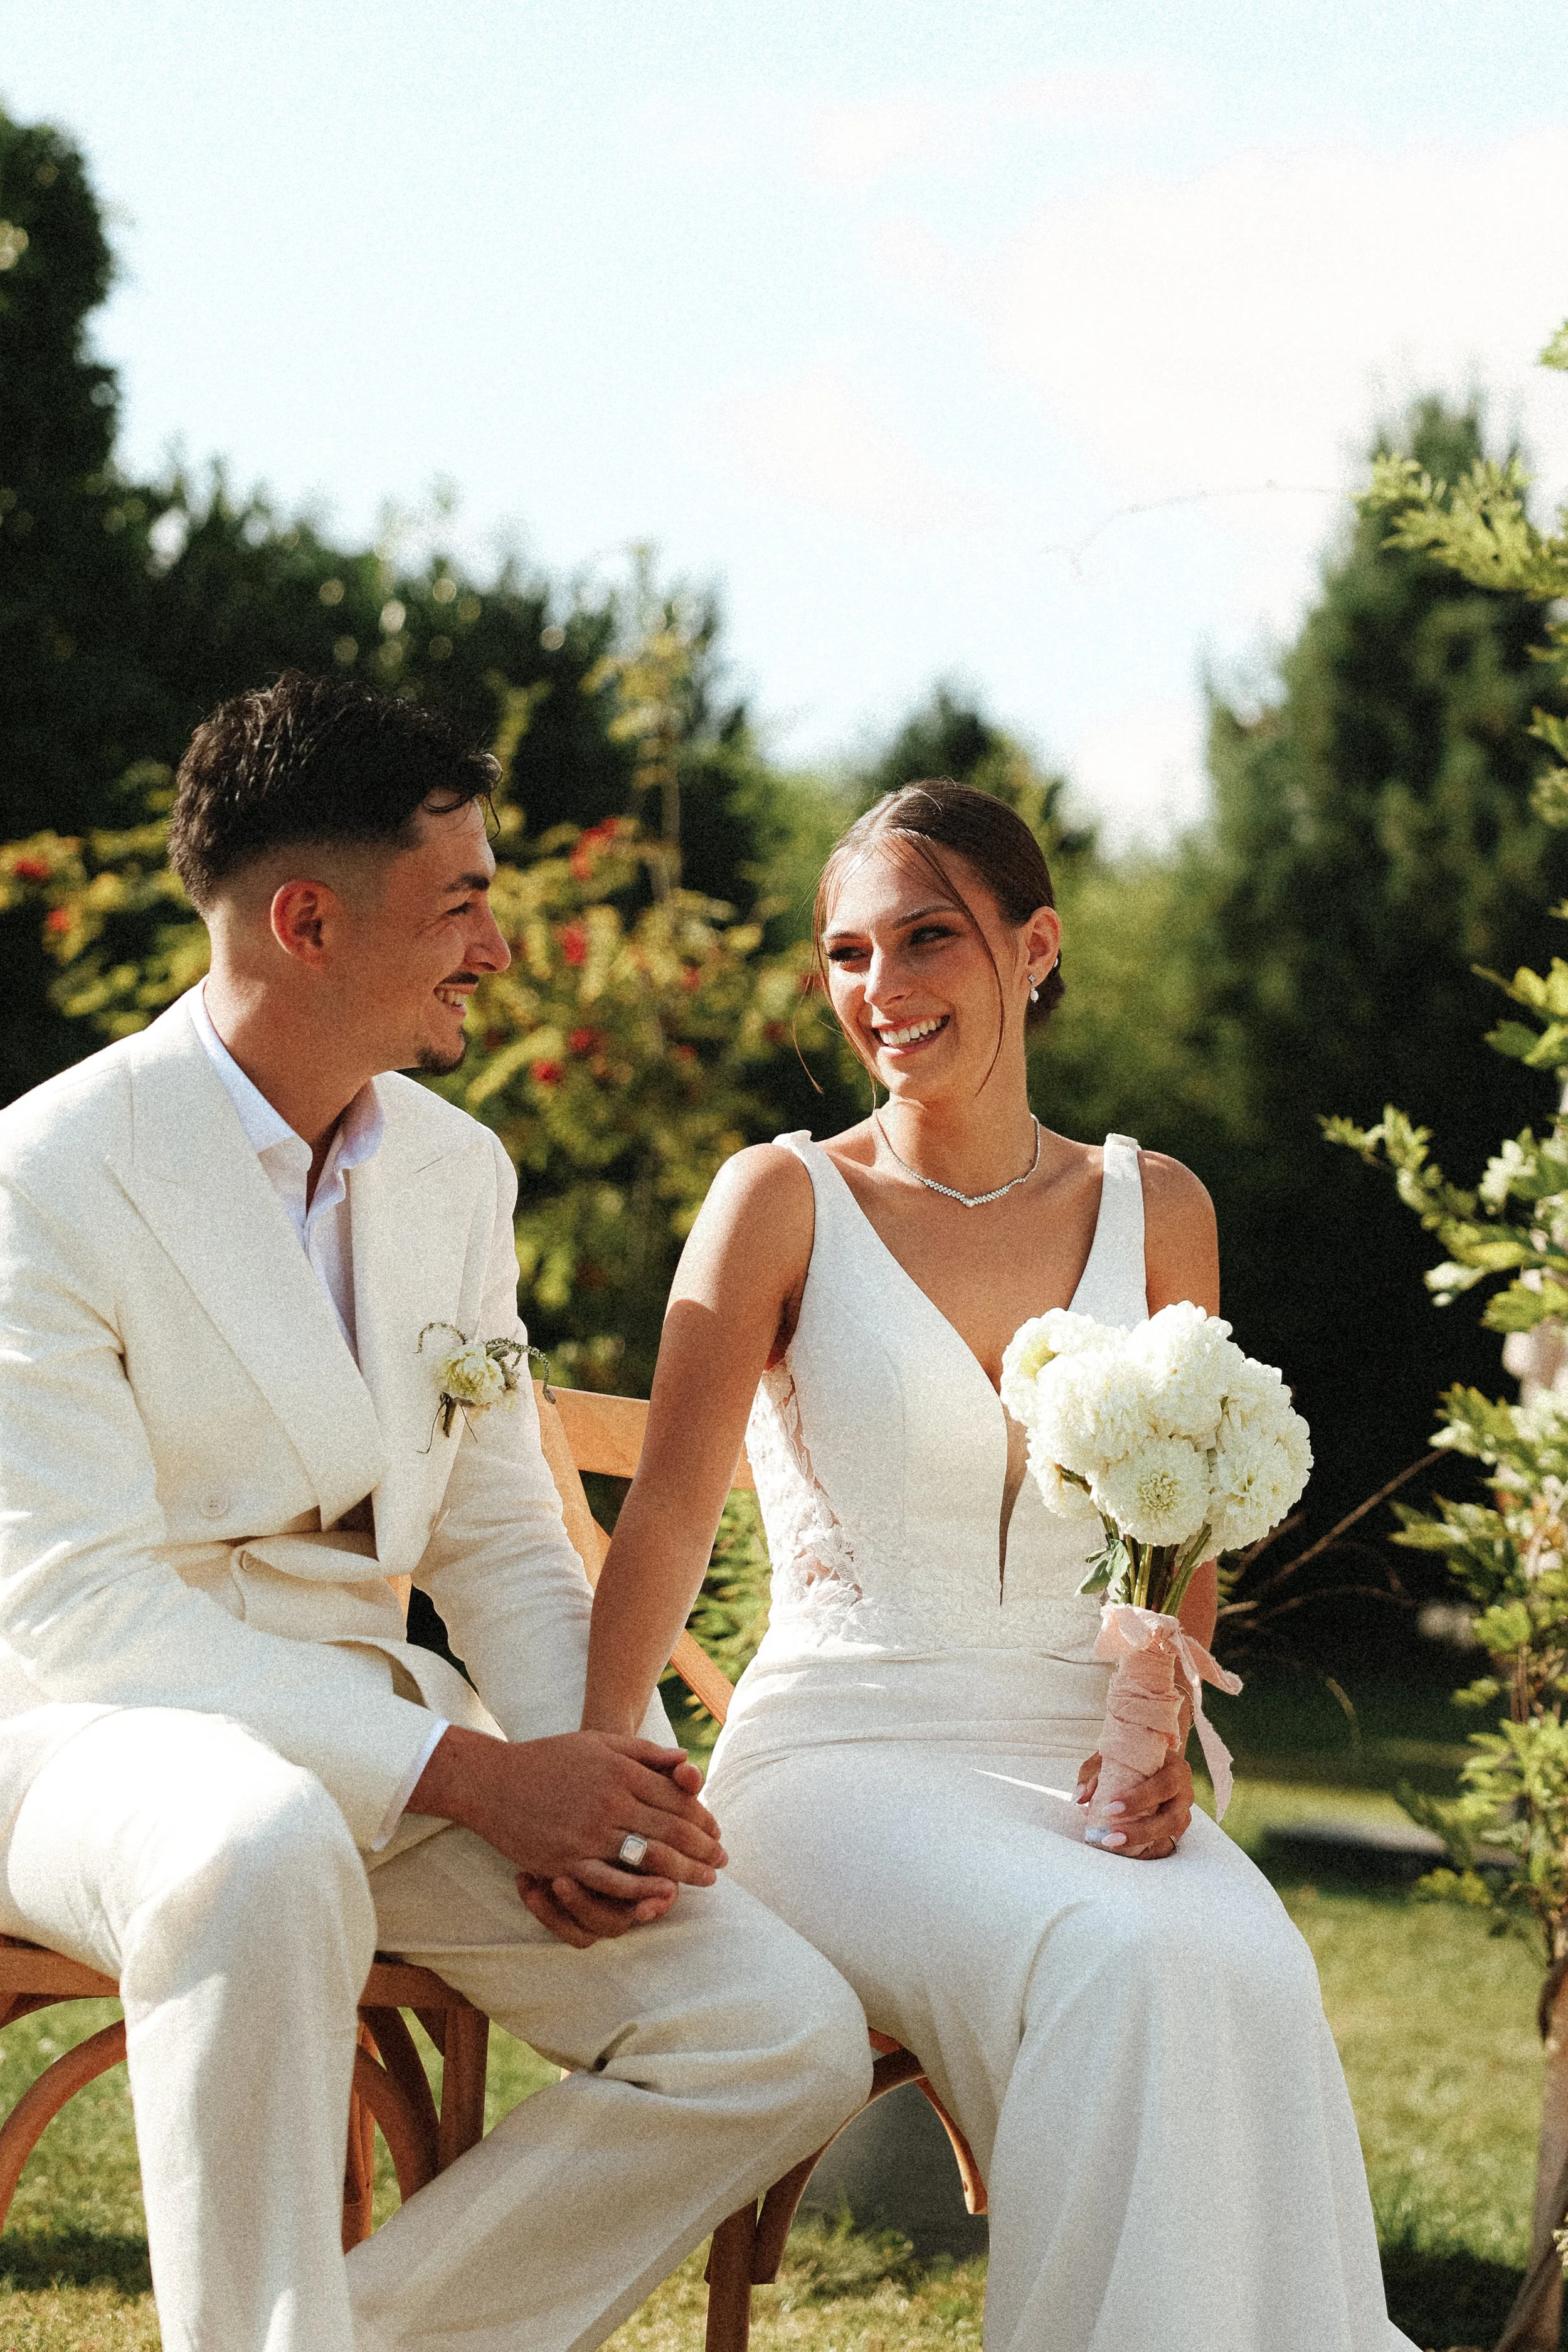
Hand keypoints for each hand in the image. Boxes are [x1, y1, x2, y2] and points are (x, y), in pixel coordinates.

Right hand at [409, 1728, 726, 1945]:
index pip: (677, 1799)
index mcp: (622, 1771)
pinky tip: (662, 1895)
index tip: (718, 1833)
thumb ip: (645, 1752)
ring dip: (684, 1873)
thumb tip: (686, 1761)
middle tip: (723, 1862)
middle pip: (672, 1831)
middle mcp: (610, 1802)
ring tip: (704, 1881)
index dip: (703, 1819)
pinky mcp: (567, 1860)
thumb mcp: (599, 1742)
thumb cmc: (549, 1758)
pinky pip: (613, 1881)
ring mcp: (589, 1833)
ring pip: (650, 1858)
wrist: (492, 1781)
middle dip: (703, 1849)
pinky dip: (642, 1889)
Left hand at [1073, 1750, 1193, 1859]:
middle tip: (1110, 1836)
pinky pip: (1166, 1845)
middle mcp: (1185, 1793)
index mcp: (1176, 1769)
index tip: (1109, 1808)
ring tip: (1114, 1845)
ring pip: (1170, 1836)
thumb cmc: (1134, 1758)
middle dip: (1141, 1831)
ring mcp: (1184, 1813)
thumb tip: (1079, 1797)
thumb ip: (1094, 1772)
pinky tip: (1125, 1852)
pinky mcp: (1178, 1830)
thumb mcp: (1114, 1756)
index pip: (1163, 1785)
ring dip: (1142, 1844)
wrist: (1155, 1760)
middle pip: (1172, 1818)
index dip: (1139, 1799)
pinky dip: (1146, 1850)